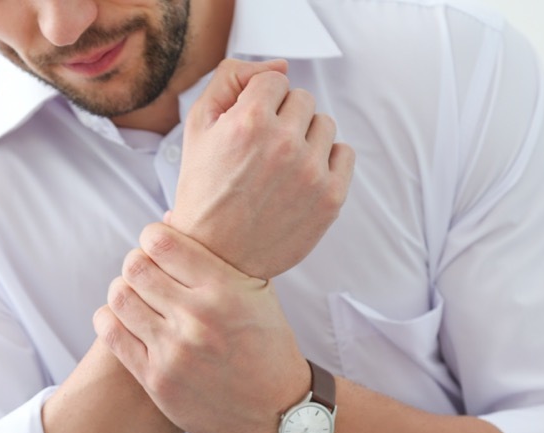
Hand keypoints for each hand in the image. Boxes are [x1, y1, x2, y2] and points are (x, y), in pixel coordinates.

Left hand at [93, 223, 310, 432]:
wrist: (276, 409)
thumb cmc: (267, 343)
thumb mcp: (257, 292)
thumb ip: (218, 257)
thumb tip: (171, 216)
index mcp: (224, 290)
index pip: (161, 242)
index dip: (151, 238)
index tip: (156, 246)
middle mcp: (197, 318)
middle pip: (135, 268)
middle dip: (136, 264)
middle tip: (145, 272)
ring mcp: (174, 351)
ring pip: (119, 298)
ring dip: (123, 291)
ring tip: (136, 297)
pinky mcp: (157, 380)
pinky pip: (112, 334)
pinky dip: (109, 319)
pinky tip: (123, 319)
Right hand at [168, 59, 355, 280]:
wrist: (215, 257)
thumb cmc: (205, 191)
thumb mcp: (199, 126)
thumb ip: (232, 78)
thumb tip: (281, 63)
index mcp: (249, 121)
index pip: (275, 80)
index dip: (258, 102)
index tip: (248, 130)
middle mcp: (283, 144)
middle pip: (302, 99)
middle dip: (282, 118)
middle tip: (261, 153)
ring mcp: (311, 172)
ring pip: (324, 124)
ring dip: (305, 139)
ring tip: (279, 168)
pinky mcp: (331, 198)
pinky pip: (345, 154)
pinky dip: (327, 162)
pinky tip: (300, 179)